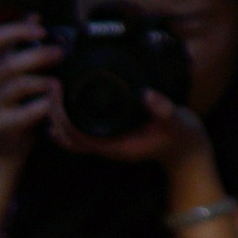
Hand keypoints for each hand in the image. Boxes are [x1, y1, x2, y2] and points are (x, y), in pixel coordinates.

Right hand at [0, 17, 60, 159]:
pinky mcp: (1, 125)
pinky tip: (54, 103)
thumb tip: (35, 16)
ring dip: (44, 81)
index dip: (18, 30)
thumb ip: (23, 45)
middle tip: (60, 53)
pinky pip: (27, 112)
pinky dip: (45, 105)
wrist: (4, 142)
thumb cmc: (15, 100)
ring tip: (58, 82)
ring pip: (20, 86)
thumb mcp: (15, 70)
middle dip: (39, 56)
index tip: (42, 29)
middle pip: (11, 63)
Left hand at [52, 85, 212, 170]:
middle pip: (67, 136)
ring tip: (51, 91)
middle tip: (49, 85)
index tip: (57, 91)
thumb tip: (146, 93)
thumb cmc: (182, 138)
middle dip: (53, 113)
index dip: (62, 116)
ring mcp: (107, 143)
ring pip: (71, 136)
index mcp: (118, 146)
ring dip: (57, 117)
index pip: (78, 135)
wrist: (188, 153)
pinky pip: (81, 131)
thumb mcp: (177, 121)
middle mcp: (107, 147)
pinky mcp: (110, 137)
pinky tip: (64, 103)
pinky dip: (68, 119)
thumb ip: (163, 109)